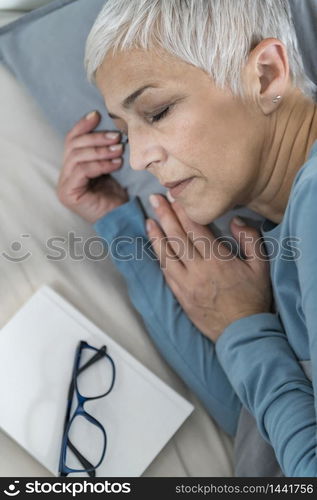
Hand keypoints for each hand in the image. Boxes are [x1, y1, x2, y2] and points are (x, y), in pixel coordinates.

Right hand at [57, 110, 128, 222]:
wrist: (121, 220)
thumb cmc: (117, 197)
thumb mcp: (109, 169)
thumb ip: (102, 152)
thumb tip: (110, 128)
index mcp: (71, 168)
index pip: (71, 141)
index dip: (83, 126)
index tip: (97, 115)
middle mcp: (64, 176)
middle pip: (73, 146)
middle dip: (96, 138)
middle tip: (116, 137)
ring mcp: (64, 185)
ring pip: (77, 156)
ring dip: (100, 150)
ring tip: (119, 150)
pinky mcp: (69, 193)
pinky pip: (83, 170)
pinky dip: (101, 164)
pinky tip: (116, 164)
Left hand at [146, 195, 271, 341]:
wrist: (241, 332)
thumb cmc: (253, 298)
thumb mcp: (261, 266)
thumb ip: (250, 239)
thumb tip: (235, 221)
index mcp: (218, 259)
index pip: (196, 228)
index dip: (184, 211)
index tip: (175, 197)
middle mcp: (198, 269)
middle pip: (177, 237)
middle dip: (165, 215)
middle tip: (155, 198)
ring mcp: (186, 283)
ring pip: (166, 254)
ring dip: (156, 235)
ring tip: (148, 220)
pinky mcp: (180, 295)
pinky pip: (165, 272)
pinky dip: (159, 257)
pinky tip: (154, 246)